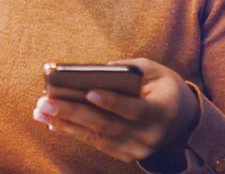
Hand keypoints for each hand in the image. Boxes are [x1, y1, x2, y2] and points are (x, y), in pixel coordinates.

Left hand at [31, 58, 198, 163]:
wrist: (183, 120)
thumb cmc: (164, 87)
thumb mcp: (155, 71)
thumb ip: (129, 68)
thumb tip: (96, 71)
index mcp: (162, 111)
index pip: (134, 108)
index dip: (112, 101)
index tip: (88, 91)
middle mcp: (150, 135)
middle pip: (107, 125)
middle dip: (73, 112)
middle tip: (46, 101)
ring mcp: (137, 149)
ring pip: (96, 137)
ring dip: (65, 124)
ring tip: (41, 110)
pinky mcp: (126, 155)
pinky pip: (96, 144)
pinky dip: (73, 132)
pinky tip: (53, 122)